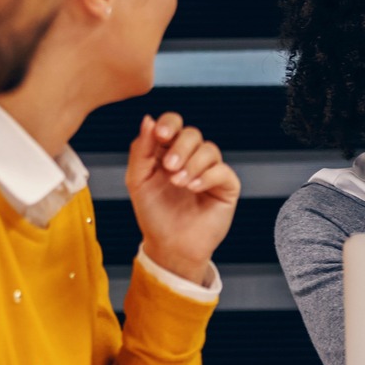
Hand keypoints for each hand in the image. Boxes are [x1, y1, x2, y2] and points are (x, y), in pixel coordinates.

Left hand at [127, 113, 239, 285]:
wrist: (170, 245)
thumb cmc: (153, 214)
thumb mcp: (138, 180)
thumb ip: (140, 150)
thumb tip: (148, 119)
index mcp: (168, 151)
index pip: (173, 124)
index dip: (169, 123)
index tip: (161, 135)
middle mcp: (190, 157)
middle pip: (192, 133)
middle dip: (181, 147)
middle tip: (170, 167)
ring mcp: (210, 170)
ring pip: (209, 149)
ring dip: (192, 164)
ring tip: (179, 184)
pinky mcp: (226, 185)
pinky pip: (222, 170)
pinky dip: (207, 177)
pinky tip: (194, 188)